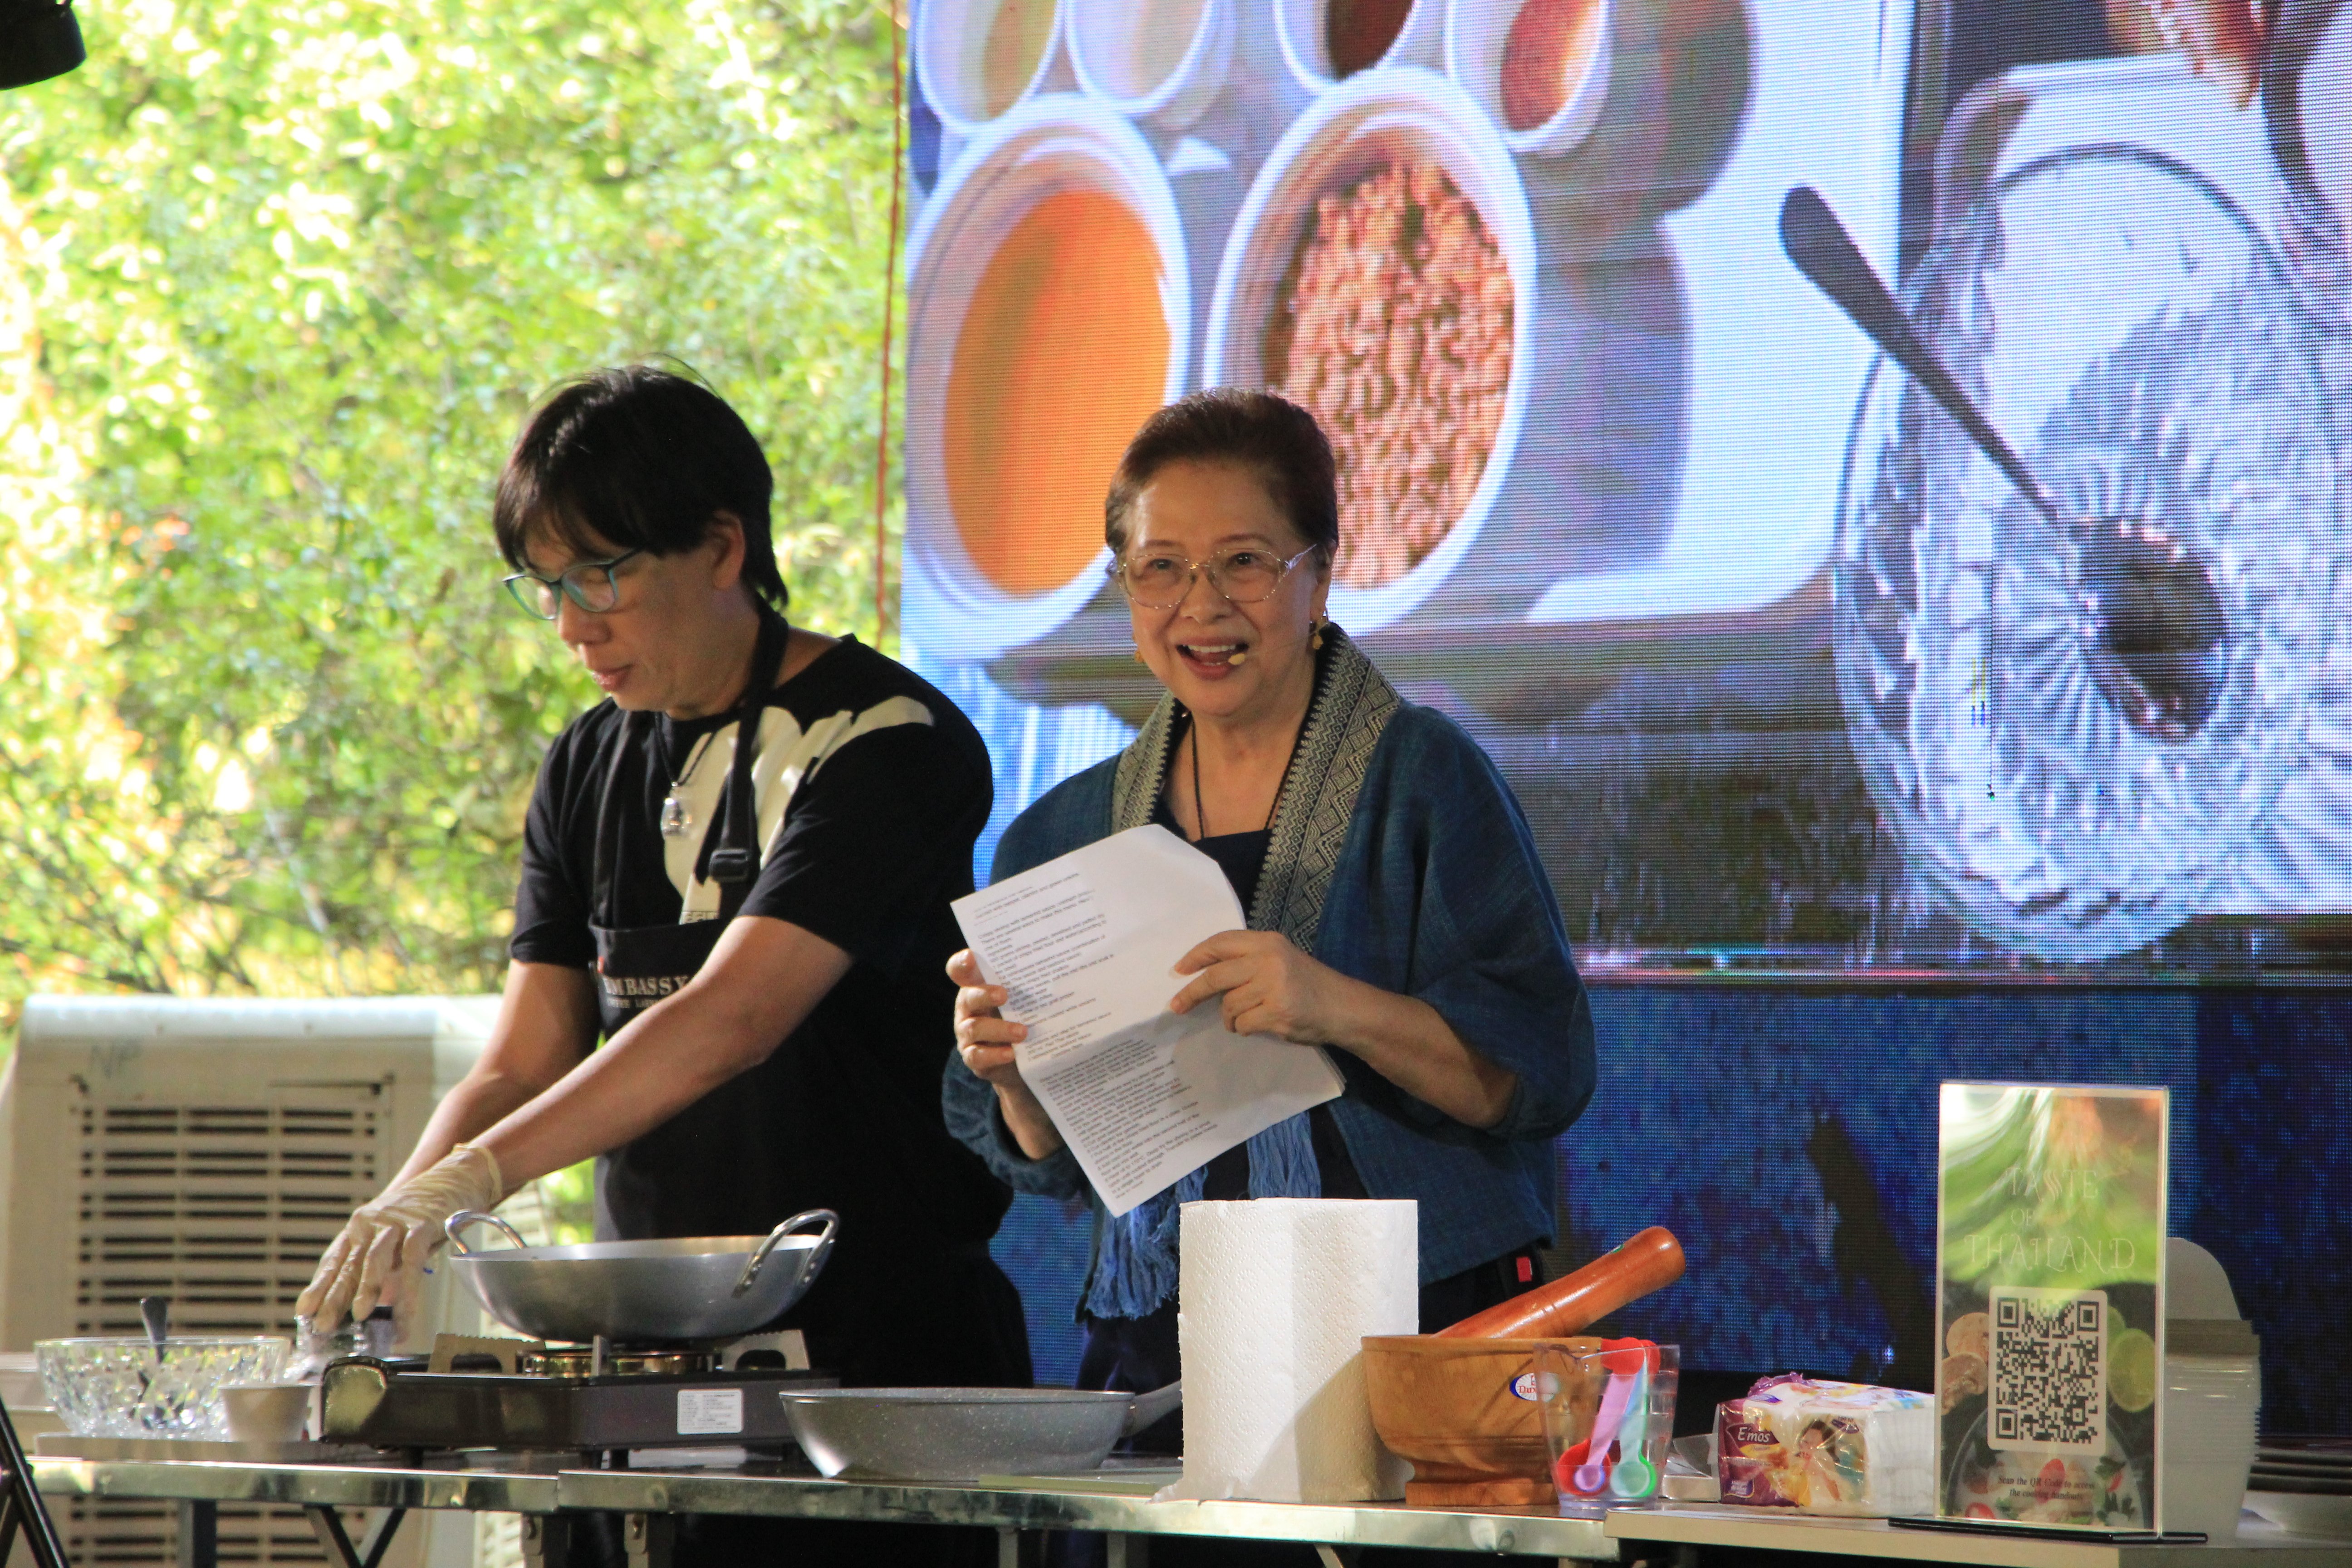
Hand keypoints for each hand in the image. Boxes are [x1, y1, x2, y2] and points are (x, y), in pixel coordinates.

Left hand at [294, 1144, 505, 1331]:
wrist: (453, 1178)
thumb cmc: (421, 1215)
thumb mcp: (393, 1239)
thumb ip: (381, 1268)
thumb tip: (371, 1307)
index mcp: (359, 1228)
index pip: (334, 1261)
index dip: (319, 1287)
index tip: (304, 1310)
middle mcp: (371, 1223)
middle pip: (350, 1263)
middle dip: (335, 1296)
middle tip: (323, 1324)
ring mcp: (395, 1222)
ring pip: (376, 1258)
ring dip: (367, 1288)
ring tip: (360, 1316)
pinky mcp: (421, 1224)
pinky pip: (412, 1259)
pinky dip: (406, 1287)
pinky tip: (402, 1308)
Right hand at [947, 948, 1063, 1159]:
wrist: (1024, 1063)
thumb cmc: (1027, 1019)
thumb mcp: (1028, 1001)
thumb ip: (1034, 984)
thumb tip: (1074, 965)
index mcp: (979, 987)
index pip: (961, 971)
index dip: (962, 962)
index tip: (972, 957)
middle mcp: (969, 1009)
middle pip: (968, 997)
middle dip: (984, 994)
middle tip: (1005, 994)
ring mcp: (968, 1035)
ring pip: (974, 1028)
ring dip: (1000, 1029)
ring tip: (1024, 1032)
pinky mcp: (974, 1059)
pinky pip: (978, 1056)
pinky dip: (995, 1054)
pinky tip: (1012, 1054)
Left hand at [1169, 929, 1352, 1043]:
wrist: (1343, 1008)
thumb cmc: (1308, 985)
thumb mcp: (1280, 960)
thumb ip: (1247, 962)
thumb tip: (1202, 976)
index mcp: (1267, 942)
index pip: (1221, 943)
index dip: (1196, 956)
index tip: (1178, 971)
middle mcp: (1269, 960)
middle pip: (1215, 976)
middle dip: (1192, 993)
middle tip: (1177, 1006)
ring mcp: (1273, 986)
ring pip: (1228, 1005)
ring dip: (1230, 1017)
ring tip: (1247, 1018)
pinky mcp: (1277, 1012)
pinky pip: (1242, 1024)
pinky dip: (1244, 1029)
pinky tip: (1260, 1025)